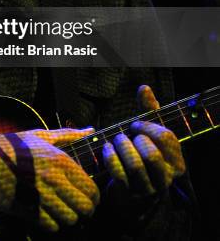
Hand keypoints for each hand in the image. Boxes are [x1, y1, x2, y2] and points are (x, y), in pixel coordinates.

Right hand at [0, 127, 99, 232]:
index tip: (86, 197)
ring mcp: (41, 195)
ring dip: (68, 218)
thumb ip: (67, 135)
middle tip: (77, 207)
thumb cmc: (12, 146)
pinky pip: (51, 226)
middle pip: (85, 207)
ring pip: (70, 219)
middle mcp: (53, 178)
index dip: (92, 196)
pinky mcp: (27, 209)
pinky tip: (46, 214)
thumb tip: (89, 130)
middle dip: (84, 210)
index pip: (91, 188)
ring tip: (61, 210)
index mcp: (60, 160)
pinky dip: (52, 223)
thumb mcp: (40, 135)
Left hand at [103, 85, 185, 201]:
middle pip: (152, 154)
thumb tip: (144, 88)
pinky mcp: (129, 196)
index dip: (147, 126)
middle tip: (124, 134)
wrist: (128, 184)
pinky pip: (119, 176)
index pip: (167, 138)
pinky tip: (106, 149)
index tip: (135, 124)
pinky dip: (110, 158)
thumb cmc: (140, 150)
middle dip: (134, 138)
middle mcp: (165, 179)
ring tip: (115, 140)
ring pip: (136, 166)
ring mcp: (147, 189)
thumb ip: (148, 110)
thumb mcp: (148, 131)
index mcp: (176, 163)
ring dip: (121, 147)